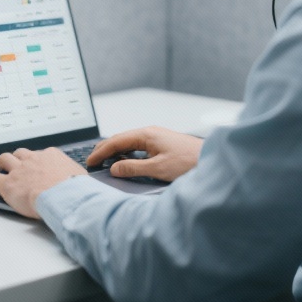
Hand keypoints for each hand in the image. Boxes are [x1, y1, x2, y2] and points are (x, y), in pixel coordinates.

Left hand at [0, 148, 86, 218]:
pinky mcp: (7, 184)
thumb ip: (75, 174)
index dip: (36, 161)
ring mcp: (19, 170)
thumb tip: (80, 179)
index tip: (35, 166)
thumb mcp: (80, 176)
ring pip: (4, 159)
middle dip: (16, 158)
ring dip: (0, 164)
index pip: (40, 154)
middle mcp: (33, 159)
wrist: (63, 196)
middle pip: (20, 153)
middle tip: (13, 164)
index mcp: (50, 156)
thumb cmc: (74, 189)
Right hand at [87, 126, 203, 181]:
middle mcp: (150, 132)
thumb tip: (114, 169)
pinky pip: (139, 146)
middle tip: (92, 161)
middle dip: (105, 149)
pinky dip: (127, 153)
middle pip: (121, 139)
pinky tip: (126, 162)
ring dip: (116, 151)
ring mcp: (157, 137)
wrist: (211, 160)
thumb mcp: (157, 169)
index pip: (116, 141)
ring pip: (130, 142)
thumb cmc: (189, 163)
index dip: (101, 152)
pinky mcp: (163, 144)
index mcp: (146, 135)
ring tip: (105, 161)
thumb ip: (133, 169)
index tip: (90, 161)